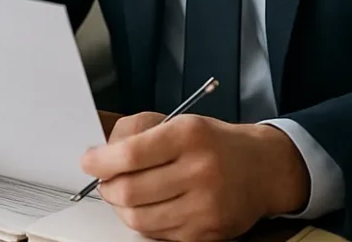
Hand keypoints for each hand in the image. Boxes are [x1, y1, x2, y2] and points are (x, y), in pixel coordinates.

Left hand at [81, 113, 309, 241]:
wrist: (262, 169)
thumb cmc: (212, 142)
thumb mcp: (177, 120)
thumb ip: (136, 131)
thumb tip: (101, 153)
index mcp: (189, 136)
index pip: (131, 154)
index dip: (101, 161)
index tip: (89, 161)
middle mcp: (200, 171)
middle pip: (131, 191)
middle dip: (107, 187)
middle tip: (104, 180)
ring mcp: (206, 207)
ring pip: (140, 219)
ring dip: (122, 207)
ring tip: (124, 193)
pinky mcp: (208, 233)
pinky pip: (158, 234)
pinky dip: (145, 221)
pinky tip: (150, 206)